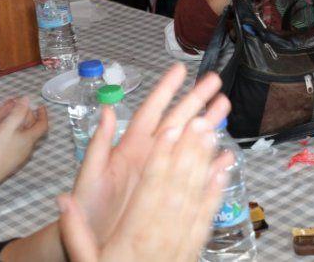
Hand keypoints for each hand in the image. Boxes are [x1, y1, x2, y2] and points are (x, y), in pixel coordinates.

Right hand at [0, 97, 47, 184]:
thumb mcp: (5, 127)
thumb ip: (17, 112)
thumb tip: (27, 99)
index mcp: (29, 139)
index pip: (43, 125)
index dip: (43, 114)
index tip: (40, 106)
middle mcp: (28, 149)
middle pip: (34, 130)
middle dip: (30, 117)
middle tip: (21, 109)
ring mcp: (19, 157)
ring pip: (25, 138)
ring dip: (22, 126)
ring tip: (13, 119)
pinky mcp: (10, 162)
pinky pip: (18, 145)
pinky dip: (15, 135)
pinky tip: (5, 135)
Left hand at [62, 64, 230, 251]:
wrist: (91, 243)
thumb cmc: (87, 207)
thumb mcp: (90, 175)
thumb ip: (99, 144)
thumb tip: (105, 110)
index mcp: (129, 146)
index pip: (151, 111)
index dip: (165, 90)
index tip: (180, 70)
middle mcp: (149, 154)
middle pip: (178, 121)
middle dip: (196, 100)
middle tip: (214, 81)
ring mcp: (163, 172)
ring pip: (190, 143)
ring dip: (208, 124)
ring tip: (225, 107)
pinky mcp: (171, 192)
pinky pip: (195, 175)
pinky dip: (211, 165)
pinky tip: (225, 155)